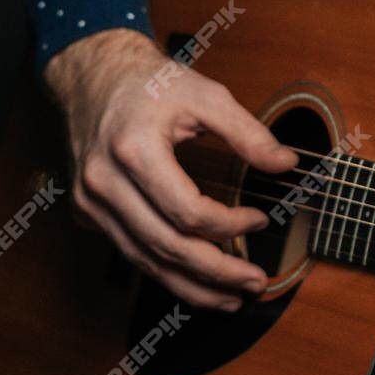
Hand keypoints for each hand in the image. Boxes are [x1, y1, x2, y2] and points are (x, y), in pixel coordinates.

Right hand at [43, 26, 297, 310]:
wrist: (92, 76)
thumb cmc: (150, 83)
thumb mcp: (205, 95)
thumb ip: (248, 132)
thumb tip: (287, 165)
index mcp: (133, 151)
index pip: (187, 212)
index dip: (230, 225)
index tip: (262, 220)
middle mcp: (104, 184)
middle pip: (165, 247)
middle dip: (215, 272)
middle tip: (255, 283)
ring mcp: (90, 202)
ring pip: (144, 261)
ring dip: (191, 286)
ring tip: (230, 298)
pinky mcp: (88, 212)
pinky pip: (131, 251)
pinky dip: (166, 271)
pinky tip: (196, 280)